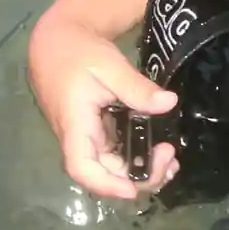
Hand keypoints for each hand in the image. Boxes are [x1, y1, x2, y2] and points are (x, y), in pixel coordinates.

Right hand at [27, 13, 177, 199]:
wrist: (57, 41)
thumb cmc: (78, 52)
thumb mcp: (109, 65)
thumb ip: (136, 86)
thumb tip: (168, 103)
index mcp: (75, 124)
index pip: (82, 167)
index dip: (106, 185)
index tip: (134, 188)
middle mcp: (78, 138)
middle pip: (103, 173)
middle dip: (138, 176)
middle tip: (170, 158)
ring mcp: (87, 137)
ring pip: (111, 166)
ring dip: (140, 170)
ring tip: (171, 160)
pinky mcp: (96, 131)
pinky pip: (115, 153)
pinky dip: (136, 156)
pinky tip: (159, 150)